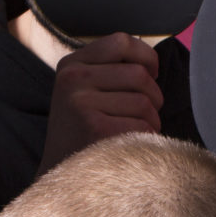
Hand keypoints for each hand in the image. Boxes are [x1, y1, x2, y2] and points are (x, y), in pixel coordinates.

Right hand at [40, 33, 162, 171]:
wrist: (62, 175)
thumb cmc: (83, 132)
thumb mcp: (84, 91)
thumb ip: (110, 70)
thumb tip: (152, 60)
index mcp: (71, 65)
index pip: (121, 41)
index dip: (146, 56)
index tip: (152, 74)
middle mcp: (73, 79)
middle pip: (139, 74)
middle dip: (153, 97)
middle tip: (145, 114)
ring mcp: (81, 103)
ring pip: (145, 102)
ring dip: (151, 121)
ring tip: (135, 133)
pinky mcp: (95, 129)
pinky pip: (142, 126)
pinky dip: (145, 138)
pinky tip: (130, 146)